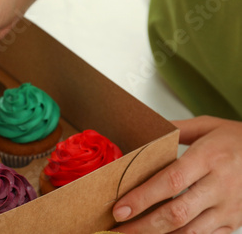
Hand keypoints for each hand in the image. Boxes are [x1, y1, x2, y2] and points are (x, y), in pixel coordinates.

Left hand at [112, 115, 241, 232]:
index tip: (120, 208)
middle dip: (143, 225)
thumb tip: (146, 134)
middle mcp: (220, 185)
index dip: (143, 198)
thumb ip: (176, 130)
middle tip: (118, 229)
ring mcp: (229, 207)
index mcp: (209, 158)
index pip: (170, 181)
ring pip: (190, 232)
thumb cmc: (239, 139)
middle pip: (177, 213)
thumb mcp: (208, 126)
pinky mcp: (235, 222)